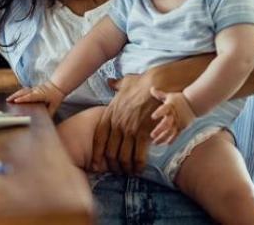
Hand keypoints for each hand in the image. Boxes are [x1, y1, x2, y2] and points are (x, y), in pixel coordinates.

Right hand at [6, 81, 64, 115]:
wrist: (58, 86)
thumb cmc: (56, 96)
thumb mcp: (55, 106)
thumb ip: (50, 113)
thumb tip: (46, 121)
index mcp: (41, 95)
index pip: (31, 96)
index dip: (23, 99)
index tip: (16, 101)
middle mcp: (36, 90)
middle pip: (24, 92)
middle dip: (15, 96)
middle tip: (8, 101)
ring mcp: (34, 89)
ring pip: (23, 90)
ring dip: (15, 94)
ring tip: (8, 99)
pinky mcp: (32, 88)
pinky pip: (23, 90)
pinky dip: (18, 93)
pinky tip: (14, 97)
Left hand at [91, 55, 210, 173]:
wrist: (157, 84)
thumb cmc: (142, 83)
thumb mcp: (124, 83)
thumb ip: (115, 85)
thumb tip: (110, 82)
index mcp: (109, 114)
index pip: (98, 138)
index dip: (96, 153)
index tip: (96, 164)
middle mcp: (116, 124)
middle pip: (110, 151)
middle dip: (113, 164)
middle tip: (117, 171)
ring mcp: (129, 129)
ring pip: (123, 156)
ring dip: (126, 167)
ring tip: (129, 172)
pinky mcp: (143, 133)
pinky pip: (138, 155)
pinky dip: (138, 165)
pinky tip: (140, 168)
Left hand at [150, 88, 195, 144]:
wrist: (194, 104)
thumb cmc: (179, 99)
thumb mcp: (169, 96)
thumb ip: (160, 94)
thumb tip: (151, 88)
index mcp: (170, 106)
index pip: (163, 109)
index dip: (158, 113)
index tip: (152, 117)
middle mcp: (174, 115)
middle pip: (166, 124)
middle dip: (159, 130)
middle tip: (152, 136)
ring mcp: (178, 122)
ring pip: (170, 132)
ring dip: (163, 138)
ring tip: (155, 143)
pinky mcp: (182, 127)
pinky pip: (177, 135)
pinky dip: (172, 140)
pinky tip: (166, 144)